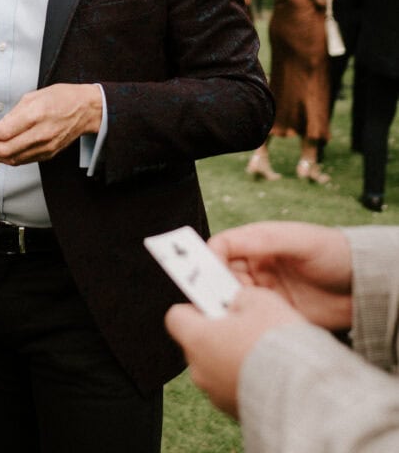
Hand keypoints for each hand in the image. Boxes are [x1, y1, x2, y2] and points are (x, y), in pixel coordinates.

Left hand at [0, 83, 102, 165]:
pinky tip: (0, 152)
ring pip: (12, 159)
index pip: (2, 132)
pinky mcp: (48, 154)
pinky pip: (23, 161)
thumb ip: (13, 113)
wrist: (86, 109)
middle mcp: (40, 134)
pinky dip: (8, 158)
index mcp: (35, 115)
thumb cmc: (63, 98)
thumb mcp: (34, 96)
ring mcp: (45, 147)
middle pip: (4, 150)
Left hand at [166, 287, 303, 417]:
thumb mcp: (260, 299)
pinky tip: (267, 369)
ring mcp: (215, 394)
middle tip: (242, 322)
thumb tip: (236, 301)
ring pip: (215, 365)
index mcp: (198, 339)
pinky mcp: (233, 411)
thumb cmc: (277, 343)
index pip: (176, 316)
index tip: (213, 301)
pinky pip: (231, 385)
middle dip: (217, 331)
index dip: (195, 305)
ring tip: (260, 347)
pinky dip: (243, 376)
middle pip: (197, 342)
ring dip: (230, 355)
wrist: (302, 393)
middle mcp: (199, 370)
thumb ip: (239, 296)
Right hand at [208, 221, 352, 330]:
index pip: (222, 248)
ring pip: (232, 301)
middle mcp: (256, 268)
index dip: (209, 260)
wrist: (363, 286)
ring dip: (226, 308)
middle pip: (221, 277)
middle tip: (212, 301)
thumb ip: (262, 240)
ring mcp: (265, 293)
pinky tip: (244, 329)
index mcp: (256, 244)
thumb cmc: (332, 252)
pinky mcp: (275, 315)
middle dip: (213, 288)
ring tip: (226, 317)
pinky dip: (244, 325)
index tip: (205, 274)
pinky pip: (252, 321)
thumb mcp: (297, 240)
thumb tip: (223, 245)